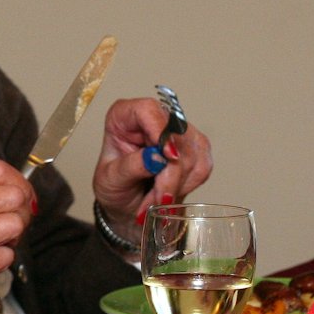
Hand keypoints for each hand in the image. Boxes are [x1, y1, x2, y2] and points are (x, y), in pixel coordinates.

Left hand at [91, 96, 213, 230]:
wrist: (126, 203)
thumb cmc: (112, 186)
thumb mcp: (111, 180)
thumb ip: (131, 167)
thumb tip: (157, 157)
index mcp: (124, 117)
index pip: (147, 110)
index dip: (160, 130)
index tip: (168, 156)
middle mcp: (153, 119)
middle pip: (175, 137)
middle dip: (169, 175)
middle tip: (157, 199)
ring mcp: (177, 132)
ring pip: (192, 155)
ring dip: (176, 185)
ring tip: (156, 202)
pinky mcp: (194, 149)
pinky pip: (202, 167)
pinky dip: (187, 186)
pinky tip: (169, 195)